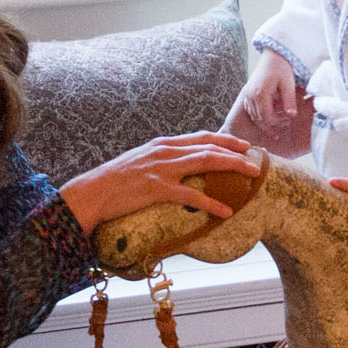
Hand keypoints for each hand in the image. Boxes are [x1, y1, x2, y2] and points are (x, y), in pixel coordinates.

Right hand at [57, 133, 263, 233]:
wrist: (92, 192)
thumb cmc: (115, 181)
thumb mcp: (141, 162)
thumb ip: (161, 160)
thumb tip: (180, 166)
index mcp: (163, 144)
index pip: (201, 137)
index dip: (225, 139)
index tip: (242, 145)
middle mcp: (165, 151)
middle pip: (209, 146)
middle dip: (235, 151)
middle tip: (256, 159)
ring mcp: (162, 169)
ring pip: (205, 162)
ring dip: (232, 167)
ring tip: (251, 175)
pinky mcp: (157, 189)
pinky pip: (191, 196)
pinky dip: (211, 202)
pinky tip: (226, 210)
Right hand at [223, 52, 311, 156]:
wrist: (272, 56)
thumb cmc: (281, 68)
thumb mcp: (288, 84)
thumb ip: (289, 101)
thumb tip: (292, 116)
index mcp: (260, 93)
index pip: (267, 117)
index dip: (278, 121)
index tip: (288, 119)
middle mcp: (251, 95)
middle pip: (259, 119)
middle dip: (272, 125)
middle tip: (285, 125)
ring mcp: (247, 95)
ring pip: (254, 116)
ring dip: (266, 122)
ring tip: (279, 125)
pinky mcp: (246, 94)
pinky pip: (251, 111)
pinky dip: (259, 116)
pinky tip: (269, 118)